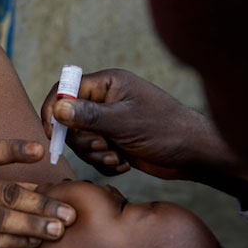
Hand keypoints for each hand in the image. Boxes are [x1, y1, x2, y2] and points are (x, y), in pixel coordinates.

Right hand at [0, 139, 75, 247]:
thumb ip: (0, 182)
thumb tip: (40, 190)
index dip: (14, 150)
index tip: (40, 150)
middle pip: (5, 194)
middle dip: (41, 204)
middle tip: (69, 213)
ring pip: (0, 220)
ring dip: (33, 226)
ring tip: (58, 230)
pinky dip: (15, 242)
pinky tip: (34, 242)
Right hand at [41, 68, 247, 195]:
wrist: (195, 153)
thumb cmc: (166, 129)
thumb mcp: (125, 122)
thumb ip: (89, 116)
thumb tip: (59, 109)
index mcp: (107, 84)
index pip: (66, 89)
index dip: (54, 109)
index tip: (52, 132)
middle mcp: (106, 100)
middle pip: (70, 120)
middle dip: (82, 140)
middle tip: (103, 146)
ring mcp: (111, 122)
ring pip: (81, 141)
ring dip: (96, 154)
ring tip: (117, 156)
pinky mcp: (115, 141)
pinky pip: (94, 155)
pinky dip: (105, 163)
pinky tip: (124, 163)